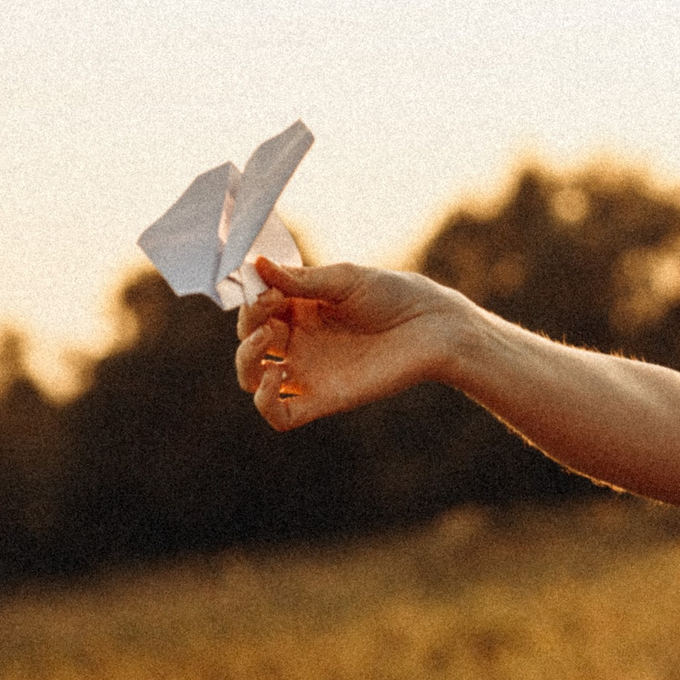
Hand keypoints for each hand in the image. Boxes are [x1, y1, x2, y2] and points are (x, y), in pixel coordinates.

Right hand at [233, 257, 456, 428]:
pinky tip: (276, 376)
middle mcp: (300, 341)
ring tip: (268, 339)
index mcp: (301, 309)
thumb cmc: (394, 295)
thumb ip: (301, 279)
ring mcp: (309, 371)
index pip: (255, 310)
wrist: (434, 326)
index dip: (252, 299)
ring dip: (245, 360)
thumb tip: (255, 265)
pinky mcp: (324, 398)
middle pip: (249, 341)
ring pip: (252, 378)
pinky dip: (264, 401)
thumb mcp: (345, 279)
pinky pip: (280, 415)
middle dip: (249, 323)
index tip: (267, 287)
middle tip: (270, 308)